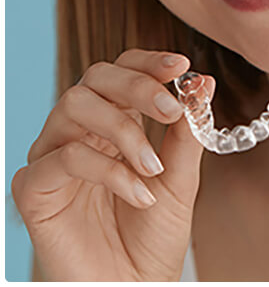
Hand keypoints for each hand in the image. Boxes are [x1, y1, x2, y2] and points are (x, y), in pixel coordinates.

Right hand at [11, 49, 214, 280]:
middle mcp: (80, 132)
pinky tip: (139, 193)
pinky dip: (108, 169)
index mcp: (114, 122)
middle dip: (136, 86)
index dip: (148, 62)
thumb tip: (202, 81)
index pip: (122, 72)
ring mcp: (54, 157)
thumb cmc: (154, 237)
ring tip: (153, 167)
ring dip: (123, 130)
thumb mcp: (179, 177)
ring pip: (74, 106)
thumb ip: (187, 130)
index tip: (182, 65)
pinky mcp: (35, 189)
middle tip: (170, 110)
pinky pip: (63, 157)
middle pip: (94, 77)